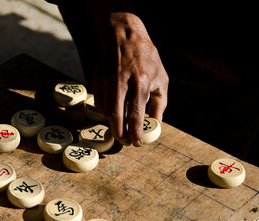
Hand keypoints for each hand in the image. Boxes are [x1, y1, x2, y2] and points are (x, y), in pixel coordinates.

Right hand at [91, 7, 167, 145]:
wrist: (124, 38)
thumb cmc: (147, 59)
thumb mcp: (161, 78)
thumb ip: (159, 103)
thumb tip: (155, 123)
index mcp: (141, 82)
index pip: (136, 114)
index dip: (135, 132)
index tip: (137, 143)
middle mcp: (121, 82)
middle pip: (116, 116)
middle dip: (120, 134)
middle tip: (125, 143)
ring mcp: (107, 81)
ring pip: (106, 111)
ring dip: (114, 122)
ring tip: (121, 124)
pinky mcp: (97, 80)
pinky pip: (100, 103)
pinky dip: (107, 111)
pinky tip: (115, 109)